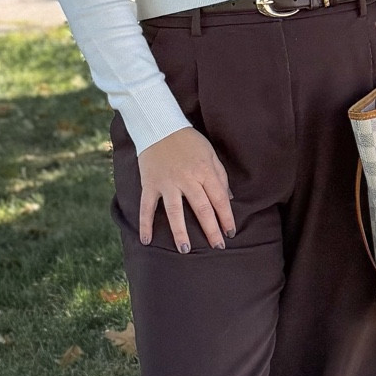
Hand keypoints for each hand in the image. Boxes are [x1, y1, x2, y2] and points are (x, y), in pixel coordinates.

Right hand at [136, 126, 235, 251]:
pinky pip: (147, 206)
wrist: (159, 125)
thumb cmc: (189, 141)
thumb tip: (228, 199)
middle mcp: (187, 179)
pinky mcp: (150, 183)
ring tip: (185, 250)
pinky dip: (145, 223)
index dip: (226, 217)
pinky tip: (146, 240)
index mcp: (204, 171)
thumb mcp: (210, 153)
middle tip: (217, 247)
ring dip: (180, 231)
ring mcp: (167, 182)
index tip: (230, 232)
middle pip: (201, 208)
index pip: (219, 199)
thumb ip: (220, 175)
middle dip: (211, 230)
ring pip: (174, 211)